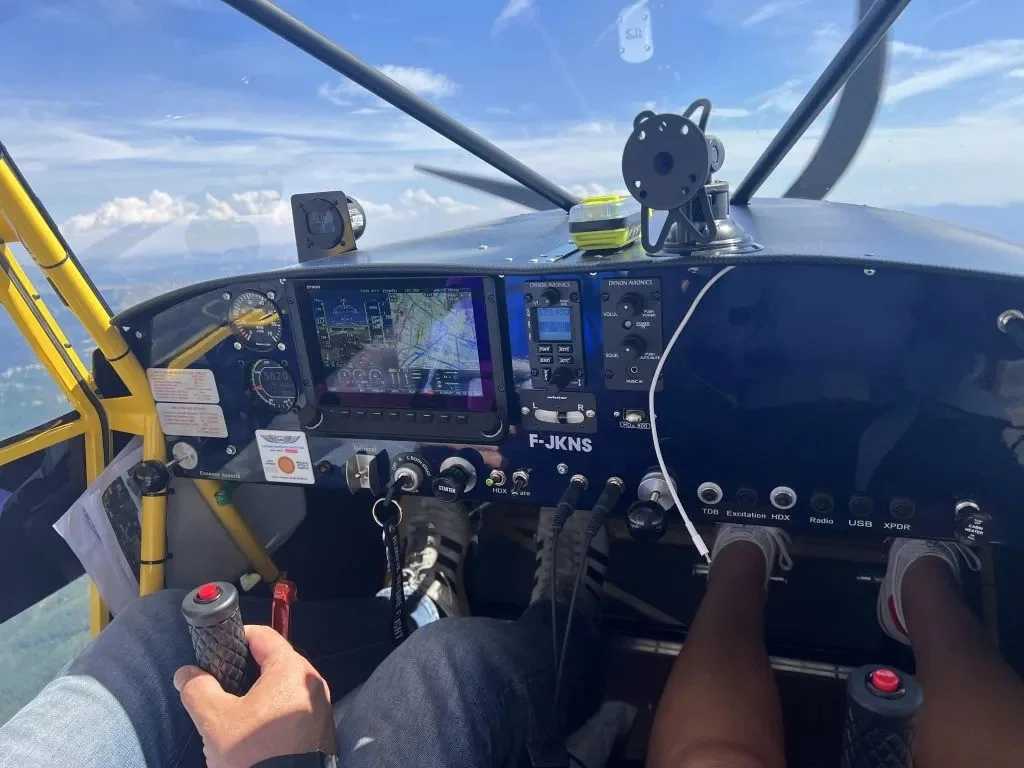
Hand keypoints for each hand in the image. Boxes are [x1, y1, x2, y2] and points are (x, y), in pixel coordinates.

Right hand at [174, 625, 337, 767]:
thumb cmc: (256, 754)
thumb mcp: (216, 720)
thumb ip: (198, 690)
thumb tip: (187, 674)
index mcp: (292, 669)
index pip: (262, 636)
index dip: (236, 638)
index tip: (216, 651)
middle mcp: (312, 683)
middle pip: (272, 663)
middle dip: (243, 672)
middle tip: (219, 689)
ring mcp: (320, 708)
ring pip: (281, 690)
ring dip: (257, 698)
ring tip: (232, 717)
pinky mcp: (320, 731)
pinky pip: (292, 712)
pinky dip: (272, 716)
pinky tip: (253, 734)